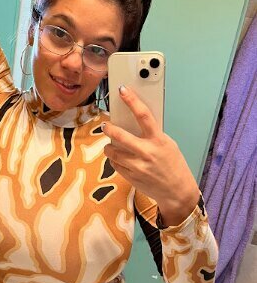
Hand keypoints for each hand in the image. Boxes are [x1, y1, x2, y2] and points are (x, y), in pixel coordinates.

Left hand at [102, 86, 199, 225]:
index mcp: (159, 140)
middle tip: (106, 125)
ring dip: (108, 146)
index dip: (132, 101)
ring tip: (110, 145)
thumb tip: (133, 122)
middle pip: (120, 136)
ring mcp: (138, 166)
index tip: (123, 90)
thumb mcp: (168, 145)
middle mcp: (147, 152)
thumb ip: (152, 134)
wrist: (176, 191)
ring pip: (113, 152)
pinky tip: (119, 159)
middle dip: (109, 128)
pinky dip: (114, 160)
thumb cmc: (173, 164)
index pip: (143, 115)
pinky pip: (115, 165)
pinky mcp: (131, 177)